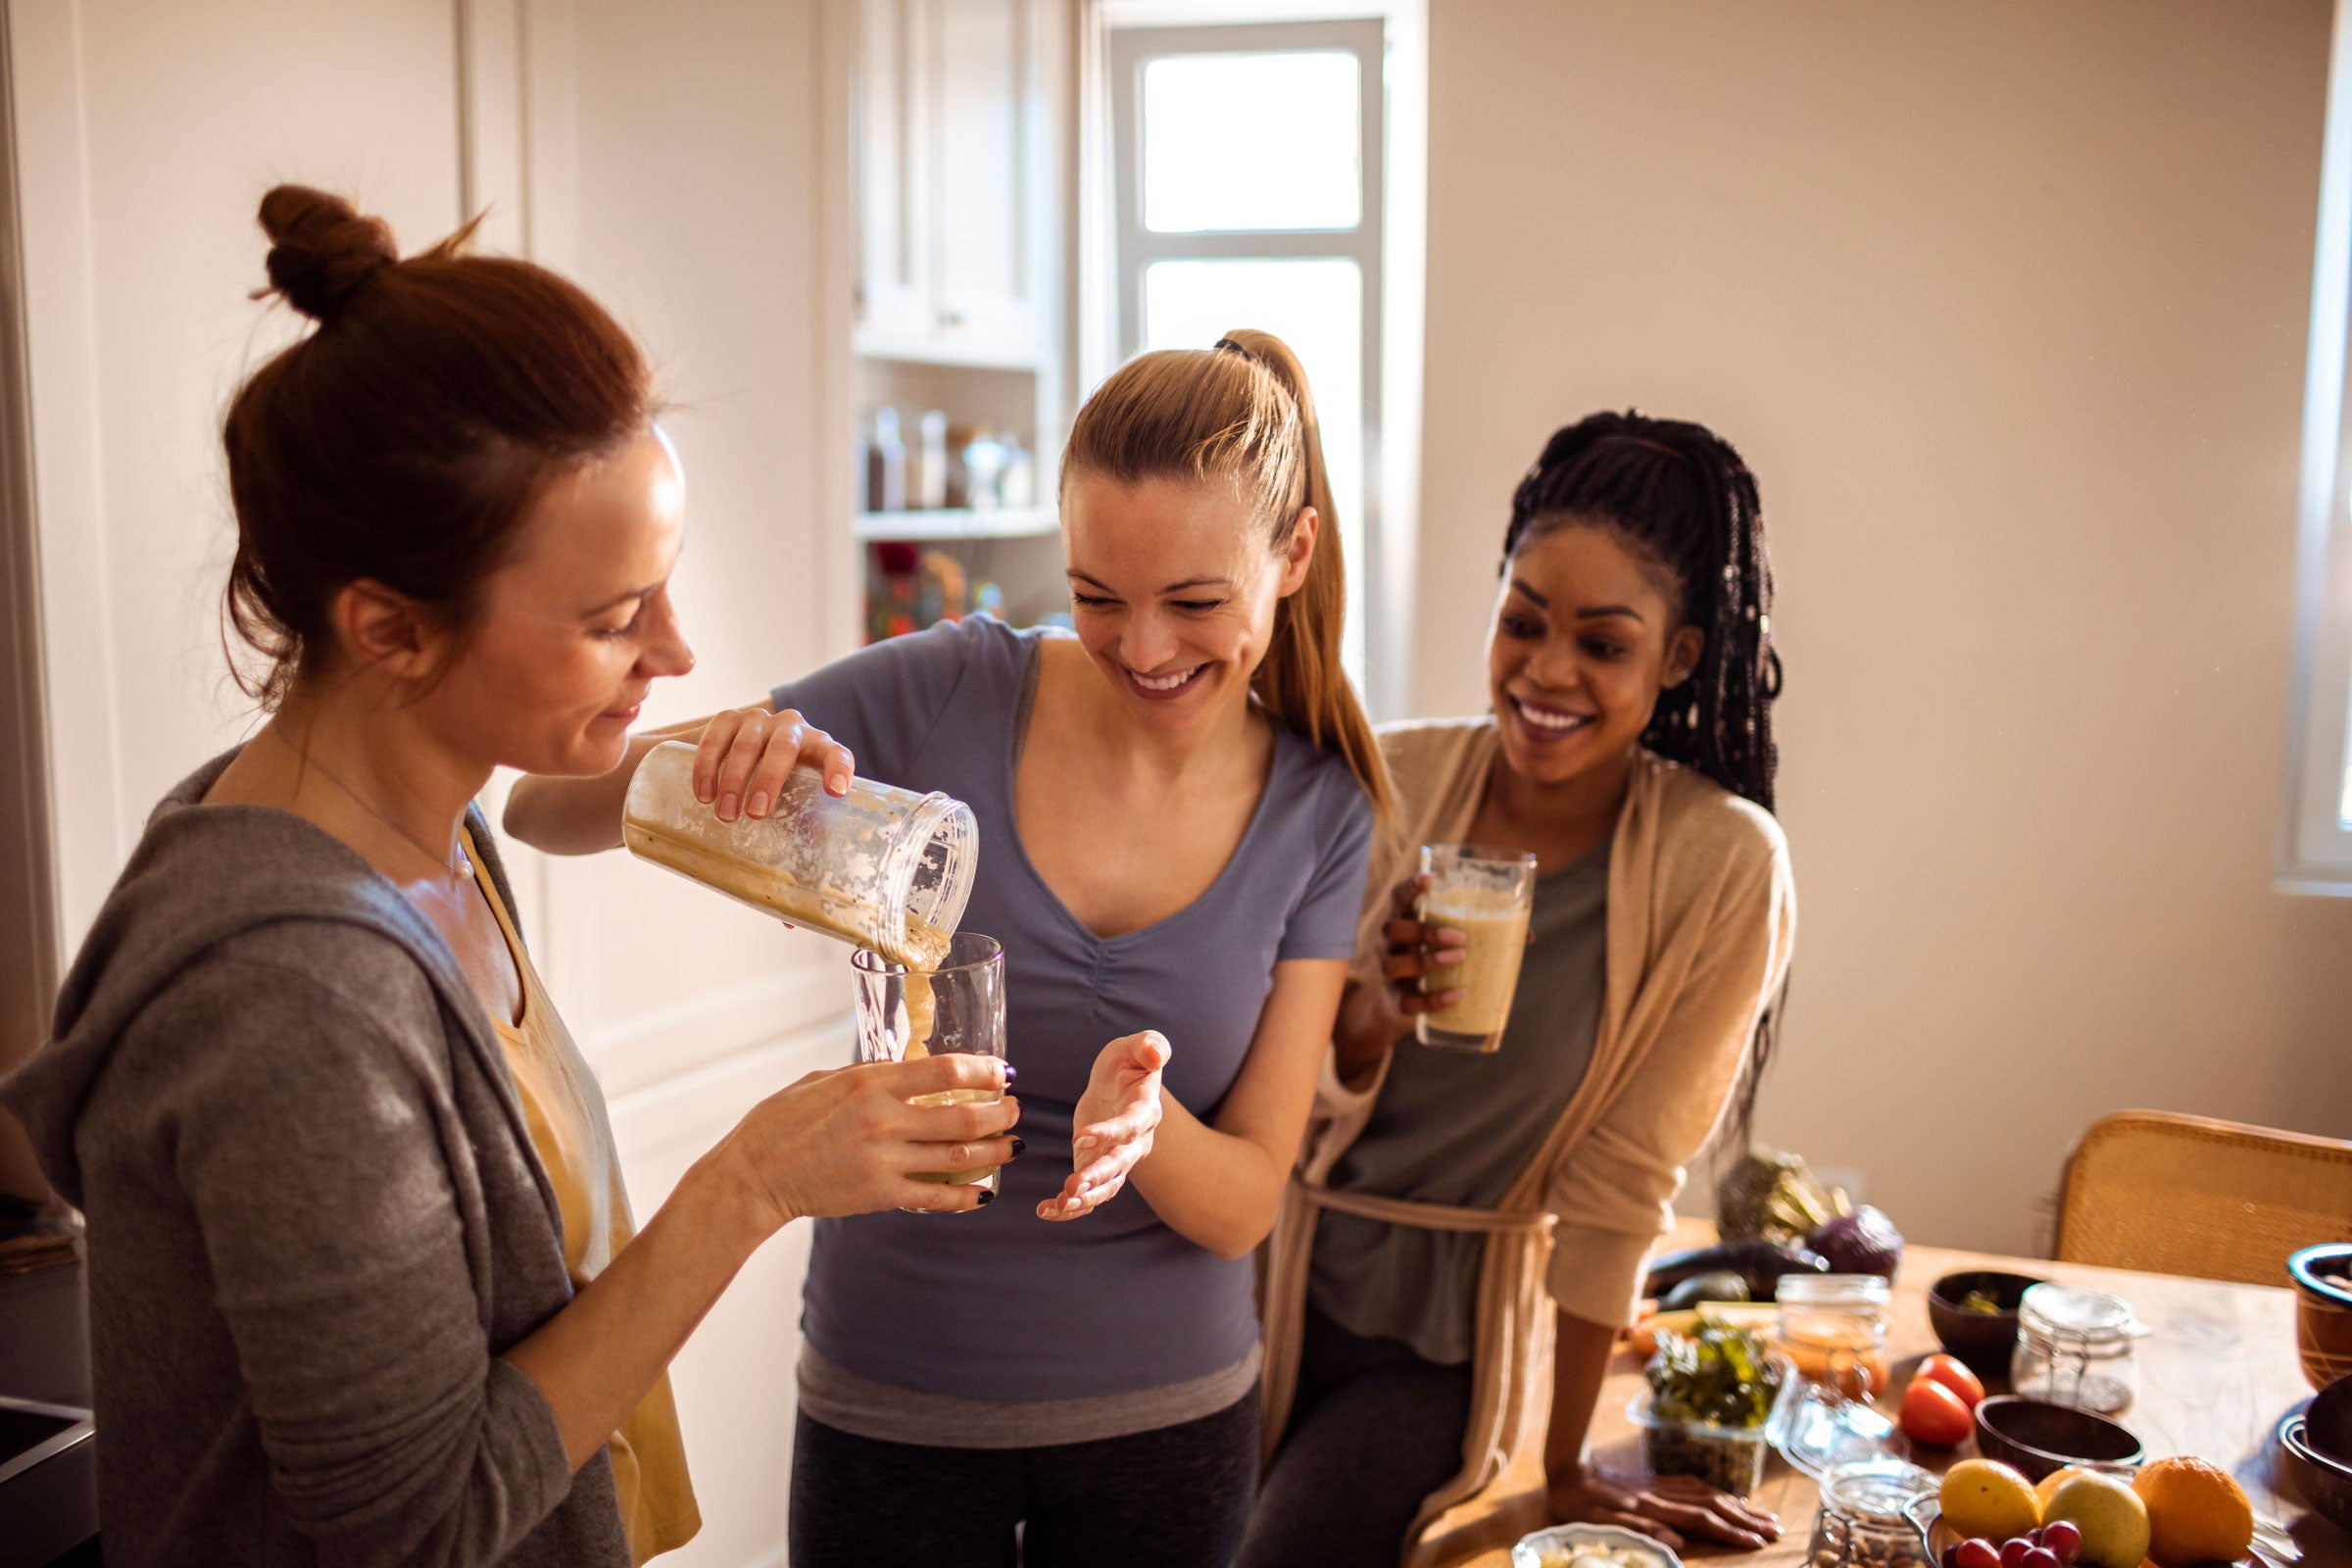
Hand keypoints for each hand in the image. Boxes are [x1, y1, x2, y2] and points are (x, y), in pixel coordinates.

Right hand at [693, 705, 855, 822]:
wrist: (733, 753)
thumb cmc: (775, 784)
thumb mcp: (792, 799)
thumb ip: (803, 821)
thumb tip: (812, 860)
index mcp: (817, 746)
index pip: (836, 753)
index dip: (838, 768)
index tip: (835, 791)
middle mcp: (790, 726)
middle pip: (783, 748)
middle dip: (769, 781)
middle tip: (755, 813)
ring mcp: (757, 719)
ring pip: (747, 745)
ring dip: (734, 781)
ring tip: (726, 814)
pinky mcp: (727, 718)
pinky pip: (716, 739)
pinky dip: (707, 767)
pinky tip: (705, 794)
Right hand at [715, 1054, 1020, 1230]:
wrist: (753, 1174)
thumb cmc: (782, 1120)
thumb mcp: (826, 1079)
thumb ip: (871, 1075)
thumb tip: (910, 1069)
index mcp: (870, 1083)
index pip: (946, 1070)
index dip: (984, 1070)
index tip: (1002, 1071)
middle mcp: (883, 1120)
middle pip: (965, 1116)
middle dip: (1001, 1112)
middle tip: (1015, 1109)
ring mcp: (883, 1161)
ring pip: (959, 1157)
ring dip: (995, 1151)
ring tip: (1013, 1146)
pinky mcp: (879, 1195)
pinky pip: (935, 1197)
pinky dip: (965, 1196)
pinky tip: (983, 1192)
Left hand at [1041, 1030, 1168, 1220]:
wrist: (1119, 1082)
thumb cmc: (1129, 1060)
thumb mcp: (1136, 1046)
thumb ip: (1150, 1046)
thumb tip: (1157, 1054)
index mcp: (1145, 1111)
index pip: (1130, 1127)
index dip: (1108, 1134)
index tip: (1080, 1137)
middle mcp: (1137, 1141)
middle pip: (1121, 1164)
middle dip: (1097, 1176)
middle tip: (1073, 1186)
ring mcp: (1119, 1158)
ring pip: (1108, 1186)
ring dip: (1085, 1198)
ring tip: (1058, 1205)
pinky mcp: (1099, 1167)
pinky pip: (1090, 1194)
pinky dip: (1071, 1206)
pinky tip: (1047, 1210)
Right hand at [1374, 871, 1467, 1024]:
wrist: (1396, 1007)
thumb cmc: (1430, 961)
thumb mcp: (1446, 944)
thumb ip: (1481, 935)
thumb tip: (1527, 935)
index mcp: (1403, 921)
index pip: (1398, 897)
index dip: (1409, 887)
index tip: (1428, 879)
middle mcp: (1388, 944)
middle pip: (1392, 928)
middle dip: (1424, 931)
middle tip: (1460, 936)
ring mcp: (1387, 974)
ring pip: (1393, 964)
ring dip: (1426, 961)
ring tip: (1458, 958)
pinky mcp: (1394, 1003)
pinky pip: (1407, 1002)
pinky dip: (1433, 1000)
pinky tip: (1457, 995)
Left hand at [1546, 1471, 1780, 1553]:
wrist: (1566, 1468)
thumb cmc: (1578, 1504)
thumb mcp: (1600, 1524)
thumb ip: (1639, 1530)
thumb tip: (1677, 1542)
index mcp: (1652, 1508)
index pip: (1702, 1521)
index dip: (1732, 1532)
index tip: (1759, 1542)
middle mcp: (1662, 1495)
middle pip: (1714, 1505)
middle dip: (1747, 1519)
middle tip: (1777, 1529)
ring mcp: (1660, 1487)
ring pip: (1708, 1493)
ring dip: (1737, 1505)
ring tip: (1763, 1514)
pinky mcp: (1654, 1482)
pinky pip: (1694, 1486)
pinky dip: (1717, 1492)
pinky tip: (1727, 1497)